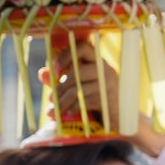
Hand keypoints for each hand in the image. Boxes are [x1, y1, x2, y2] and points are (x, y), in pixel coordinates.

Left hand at [42, 41, 164, 157]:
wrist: (122, 117)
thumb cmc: (100, 98)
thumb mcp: (82, 85)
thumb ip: (62, 79)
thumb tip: (42, 74)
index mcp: (98, 61)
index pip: (83, 47)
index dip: (66, 54)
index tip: (55, 68)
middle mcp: (105, 70)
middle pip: (76, 72)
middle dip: (60, 87)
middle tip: (51, 98)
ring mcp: (108, 84)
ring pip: (78, 90)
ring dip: (63, 101)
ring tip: (55, 110)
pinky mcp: (108, 99)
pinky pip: (85, 102)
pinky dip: (73, 108)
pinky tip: (69, 112)